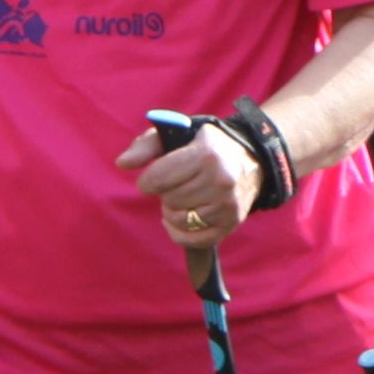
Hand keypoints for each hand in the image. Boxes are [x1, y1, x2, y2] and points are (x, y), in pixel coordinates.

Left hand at [122, 115, 253, 253]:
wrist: (252, 159)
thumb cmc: (207, 145)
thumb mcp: (179, 133)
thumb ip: (146, 145)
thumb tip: (121, 163)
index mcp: (206, 155)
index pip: (157, 178)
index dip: (148, 180)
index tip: (154, 177)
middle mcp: (221, 181)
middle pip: (168, 199)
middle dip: (165, 193)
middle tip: (177, 184)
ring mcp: (227, 205)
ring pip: (179, 219)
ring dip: (173, 211)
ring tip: (183, 198)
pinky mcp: (230, 224)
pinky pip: (192, 240)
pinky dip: (179, 232)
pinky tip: (180, 220)